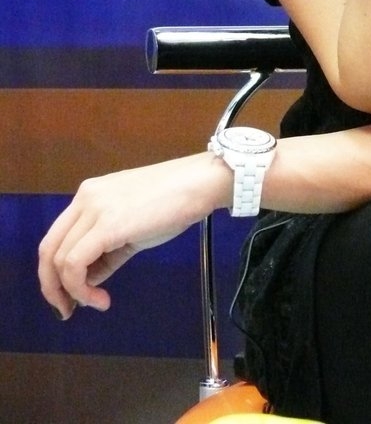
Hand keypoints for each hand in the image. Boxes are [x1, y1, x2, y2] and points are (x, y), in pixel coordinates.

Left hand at [38, 153, 229, 317]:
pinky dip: (81, 289)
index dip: (55, 272)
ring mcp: (94, 209)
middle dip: (53, 287)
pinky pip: (75, 264)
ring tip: (97, 303)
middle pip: (48, 250)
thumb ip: (107, 251)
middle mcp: (85, 198)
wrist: (199, 184)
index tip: (69, 297)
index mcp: (89, 195)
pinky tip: (101, 299)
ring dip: (72, 291)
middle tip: (67, 310)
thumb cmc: (174, 203)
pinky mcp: (106, 225)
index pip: (56, 238)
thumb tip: (89, 280)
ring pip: (60, 260)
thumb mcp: (133, 228)